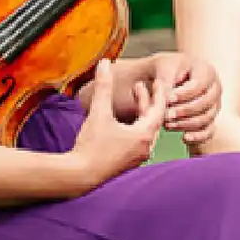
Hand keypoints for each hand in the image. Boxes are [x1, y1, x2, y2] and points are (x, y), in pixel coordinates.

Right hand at [71, 60, 164, 187]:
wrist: (80, 176)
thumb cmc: (91, 146)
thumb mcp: (98, 113)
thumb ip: (104, 87)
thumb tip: (105, 63)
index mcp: (144, 135)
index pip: (159, 110)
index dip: (158, 93)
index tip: (158, 81)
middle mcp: (146, 148)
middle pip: (153, 120)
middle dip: (148, 102)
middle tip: (141, 86)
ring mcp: (138, 158)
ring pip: (146, 132)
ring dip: (141, 116)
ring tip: (133, 103)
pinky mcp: (129, 164)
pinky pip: (139, 142)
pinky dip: (136, 129)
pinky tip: (124, 124)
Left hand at [142, 51, 219, 146]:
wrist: (167, 77)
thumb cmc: (166, 70)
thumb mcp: (164, 70)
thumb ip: (166, 82)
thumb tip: (167, 99)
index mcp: (206, 71)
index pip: (200, 85)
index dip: (185, 94)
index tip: (168, 99)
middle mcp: (215, 88)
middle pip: (206, 102)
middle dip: (185, 110)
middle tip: (166, 115)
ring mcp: (215, 105)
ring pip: (207, 118)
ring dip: (187, 123)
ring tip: (167, 125)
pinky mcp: (210, 119)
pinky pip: (210, 131)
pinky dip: (198, 136)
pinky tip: (184, 138)